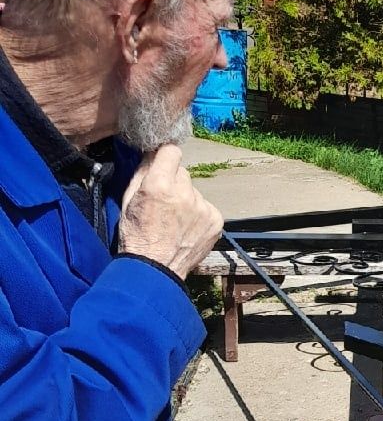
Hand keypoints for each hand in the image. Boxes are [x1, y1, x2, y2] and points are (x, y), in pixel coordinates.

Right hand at [118, 145, 223, 277]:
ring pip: (194, 192)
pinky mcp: (215, 220)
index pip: (172, 151)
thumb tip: (153, 152)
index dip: (165, 157)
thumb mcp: (128, 200)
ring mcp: (203, 208)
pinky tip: (186, 229)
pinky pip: (206, 207)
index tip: (163, 163)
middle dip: (173, 183)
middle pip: (183, 173)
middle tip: (164, 203)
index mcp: (159, 185)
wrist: (155, 270)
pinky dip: (198, 215)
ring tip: (175, 221)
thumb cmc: (136, 235)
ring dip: (186, 200)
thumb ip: (142, 172)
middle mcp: (184, 193)